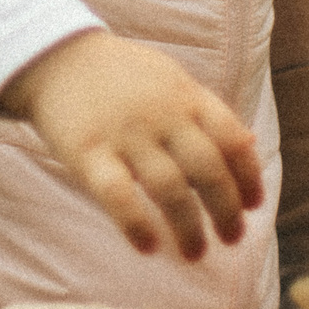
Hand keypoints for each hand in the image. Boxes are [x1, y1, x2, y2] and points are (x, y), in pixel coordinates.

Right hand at [0, 29, 263, 259]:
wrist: (55, 56)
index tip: (253, 206)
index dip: (249, 177)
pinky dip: (136, 224)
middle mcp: (162, 115)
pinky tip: (149, 247)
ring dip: (189, 228)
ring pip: (169, 189)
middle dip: (226, 210)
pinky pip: (118, 195)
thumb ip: (208, 112)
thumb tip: (250, 144)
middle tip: (231, 238)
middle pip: (208, 170)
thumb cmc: (120, 74)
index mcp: (186, 96)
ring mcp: (125, 134)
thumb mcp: (171, 80)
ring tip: (195, 253)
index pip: (232, 140)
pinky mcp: (88, 151)